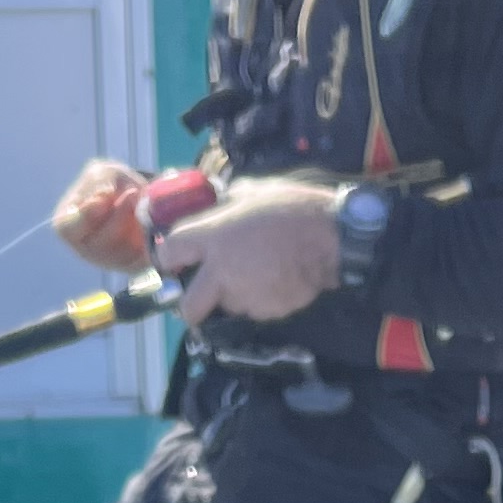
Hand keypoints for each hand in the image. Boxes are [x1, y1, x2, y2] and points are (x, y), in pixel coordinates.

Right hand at [53, 158, 151, 272]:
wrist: (139, 197)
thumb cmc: (112, 184)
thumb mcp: (103, 173)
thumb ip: (99, 181)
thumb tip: (103, 195)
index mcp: (68, 225)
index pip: (69, 229)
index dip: (88, 215)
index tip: (105, 197)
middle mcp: (84, 249)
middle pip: (100, 243)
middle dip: (118, 216)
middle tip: (133, 192)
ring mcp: (108, 262)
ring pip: (123, 253)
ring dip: (136, 224)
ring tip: (141, 203)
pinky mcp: (132, 267)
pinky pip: (142, 258)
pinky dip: (148, 235)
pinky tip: (148, 219)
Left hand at [156, 179, 344, 327]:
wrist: (333, 238)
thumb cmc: (293, 208)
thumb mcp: (253, 192)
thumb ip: (227, 204)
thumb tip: (219, 205)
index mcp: (212, 236)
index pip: (169, 254)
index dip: (169, 260)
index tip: (176, 261)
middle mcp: (221, 271)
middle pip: (189, 307)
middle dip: (191, 306)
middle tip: (202, 296)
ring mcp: (244, 295)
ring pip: (227, 308)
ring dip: (234, 298)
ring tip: (257, 276)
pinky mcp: (267, 310)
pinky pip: (255, 310)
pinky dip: (261, 301)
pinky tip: (276, 281)